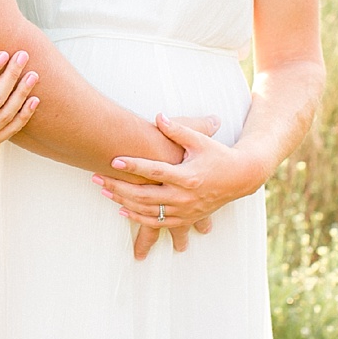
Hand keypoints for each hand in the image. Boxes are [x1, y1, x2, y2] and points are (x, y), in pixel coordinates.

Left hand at [102, 114, 259, 260]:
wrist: (241, 177)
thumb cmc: (219, 155)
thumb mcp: (200, 140)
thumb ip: (178, 129)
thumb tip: (158, 116)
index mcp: (189, 176)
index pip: (156, 171)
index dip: (134, 165)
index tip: (113, 159)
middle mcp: (186, 196)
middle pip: (145, 194)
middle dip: (118, 186)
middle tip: (96, 177)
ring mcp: (185, 210)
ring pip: (148, 210)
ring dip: (123, 202)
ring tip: (103, 191)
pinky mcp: (186, 218)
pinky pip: (159, 222)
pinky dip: (138, 218)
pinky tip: (121, 210)